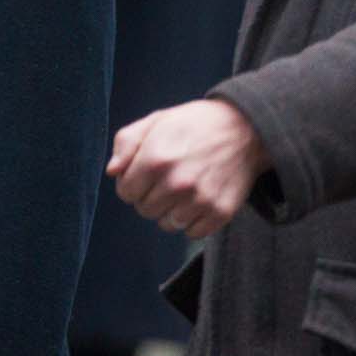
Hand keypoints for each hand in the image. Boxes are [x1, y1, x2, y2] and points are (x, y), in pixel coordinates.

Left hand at [108, 99, 271, 238]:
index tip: (143, 176)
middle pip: (145, 210)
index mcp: (155, 160)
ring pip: (167, 224)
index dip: (131, 184)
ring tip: (182, 190)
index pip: (125, 192)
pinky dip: (192, 221)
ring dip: (170, 211)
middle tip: (164, 181)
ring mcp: (200, 200)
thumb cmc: (193, 124)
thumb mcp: (154, 122)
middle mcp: (176, 183)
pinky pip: (193, 233)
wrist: (243, 129)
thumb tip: (112, 172)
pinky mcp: (221, 212)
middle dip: (149, 197)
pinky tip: (197, 200)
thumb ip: (126, 144)